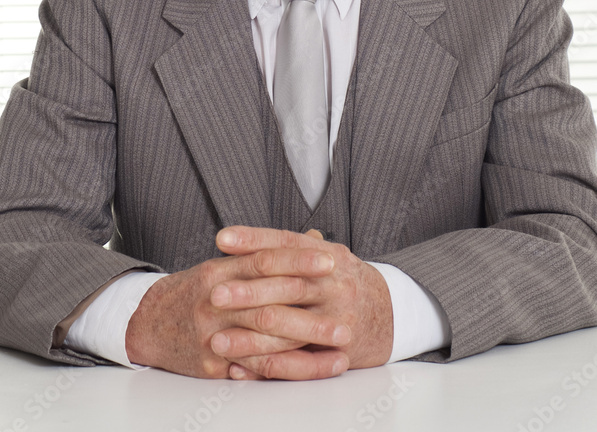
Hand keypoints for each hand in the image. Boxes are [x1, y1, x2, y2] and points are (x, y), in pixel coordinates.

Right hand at [125, 232, 349, 378]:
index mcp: (219, 272)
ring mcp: (212, 335)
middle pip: (270, 301)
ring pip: (266, 339)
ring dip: (309, 343)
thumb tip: (313, 238)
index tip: (330, 258)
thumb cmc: (195, 291)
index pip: (263, 260)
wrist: (149, 324)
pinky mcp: (211, 364)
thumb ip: (264, 254)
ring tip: (342, 343)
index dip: (297, 258)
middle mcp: (214, 301)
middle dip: (312, 308)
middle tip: (348, 310)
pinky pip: (255, 368)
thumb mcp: (223, 266)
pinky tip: (314, 368)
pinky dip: (289, 369)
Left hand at [210, 226, 392, 379]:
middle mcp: (334, 284)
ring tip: (217, 340)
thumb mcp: (325, 255)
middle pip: (286, 285)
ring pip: (288, 328)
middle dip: (247, 290)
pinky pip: (296, 363)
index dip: (254, 239)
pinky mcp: (336, 351)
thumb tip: (240, 239)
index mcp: (327, 255)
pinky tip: (239, 367)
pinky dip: (265, 366)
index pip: (286, 243)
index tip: (222, 239)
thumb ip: (288, 248)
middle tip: (214, 294)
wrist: (390, 314)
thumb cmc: (344, 281)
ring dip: (249, 337)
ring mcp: (337, 318)